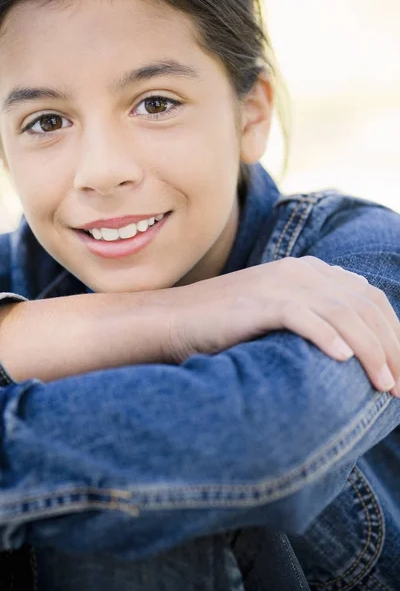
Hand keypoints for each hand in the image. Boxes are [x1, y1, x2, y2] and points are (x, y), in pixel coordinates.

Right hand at [167, 256, 399, 396]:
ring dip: (370, 351)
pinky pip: (302, 317)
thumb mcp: (279, 316)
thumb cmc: (228, 327)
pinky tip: (342, 360)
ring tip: (384, 385)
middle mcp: (301, 271)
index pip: (369, 298)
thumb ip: (315, 319)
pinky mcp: (258, 301)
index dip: (393, 333)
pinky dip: (327, 337)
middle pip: (364, 306)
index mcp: (311, 271)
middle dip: (391, 347)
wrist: (175, 319)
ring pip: (343, 313)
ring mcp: (279, 284)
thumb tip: (353, 351)